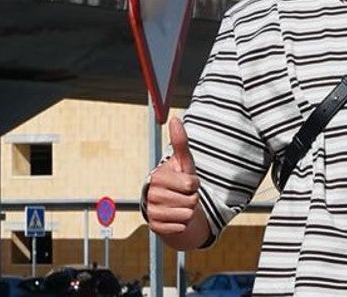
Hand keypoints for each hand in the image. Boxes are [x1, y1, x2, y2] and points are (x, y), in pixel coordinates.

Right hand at [145, 118, 204, 242]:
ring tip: (181, 205)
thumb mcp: (183, 162)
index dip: (194, 184)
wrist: (171, 205)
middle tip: (184, 195)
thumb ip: (180, 142)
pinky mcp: (155, 227)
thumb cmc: (180, 181)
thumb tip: (175, 119)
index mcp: (158, 177)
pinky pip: (180, 227)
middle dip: (193, 198)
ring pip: (187, 215)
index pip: (191, 185)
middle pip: (190, 201)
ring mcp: (152, 212)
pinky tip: (176, 217)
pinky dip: (183, 224)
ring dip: (189, 211)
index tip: (187, 182)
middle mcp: (152, 194)